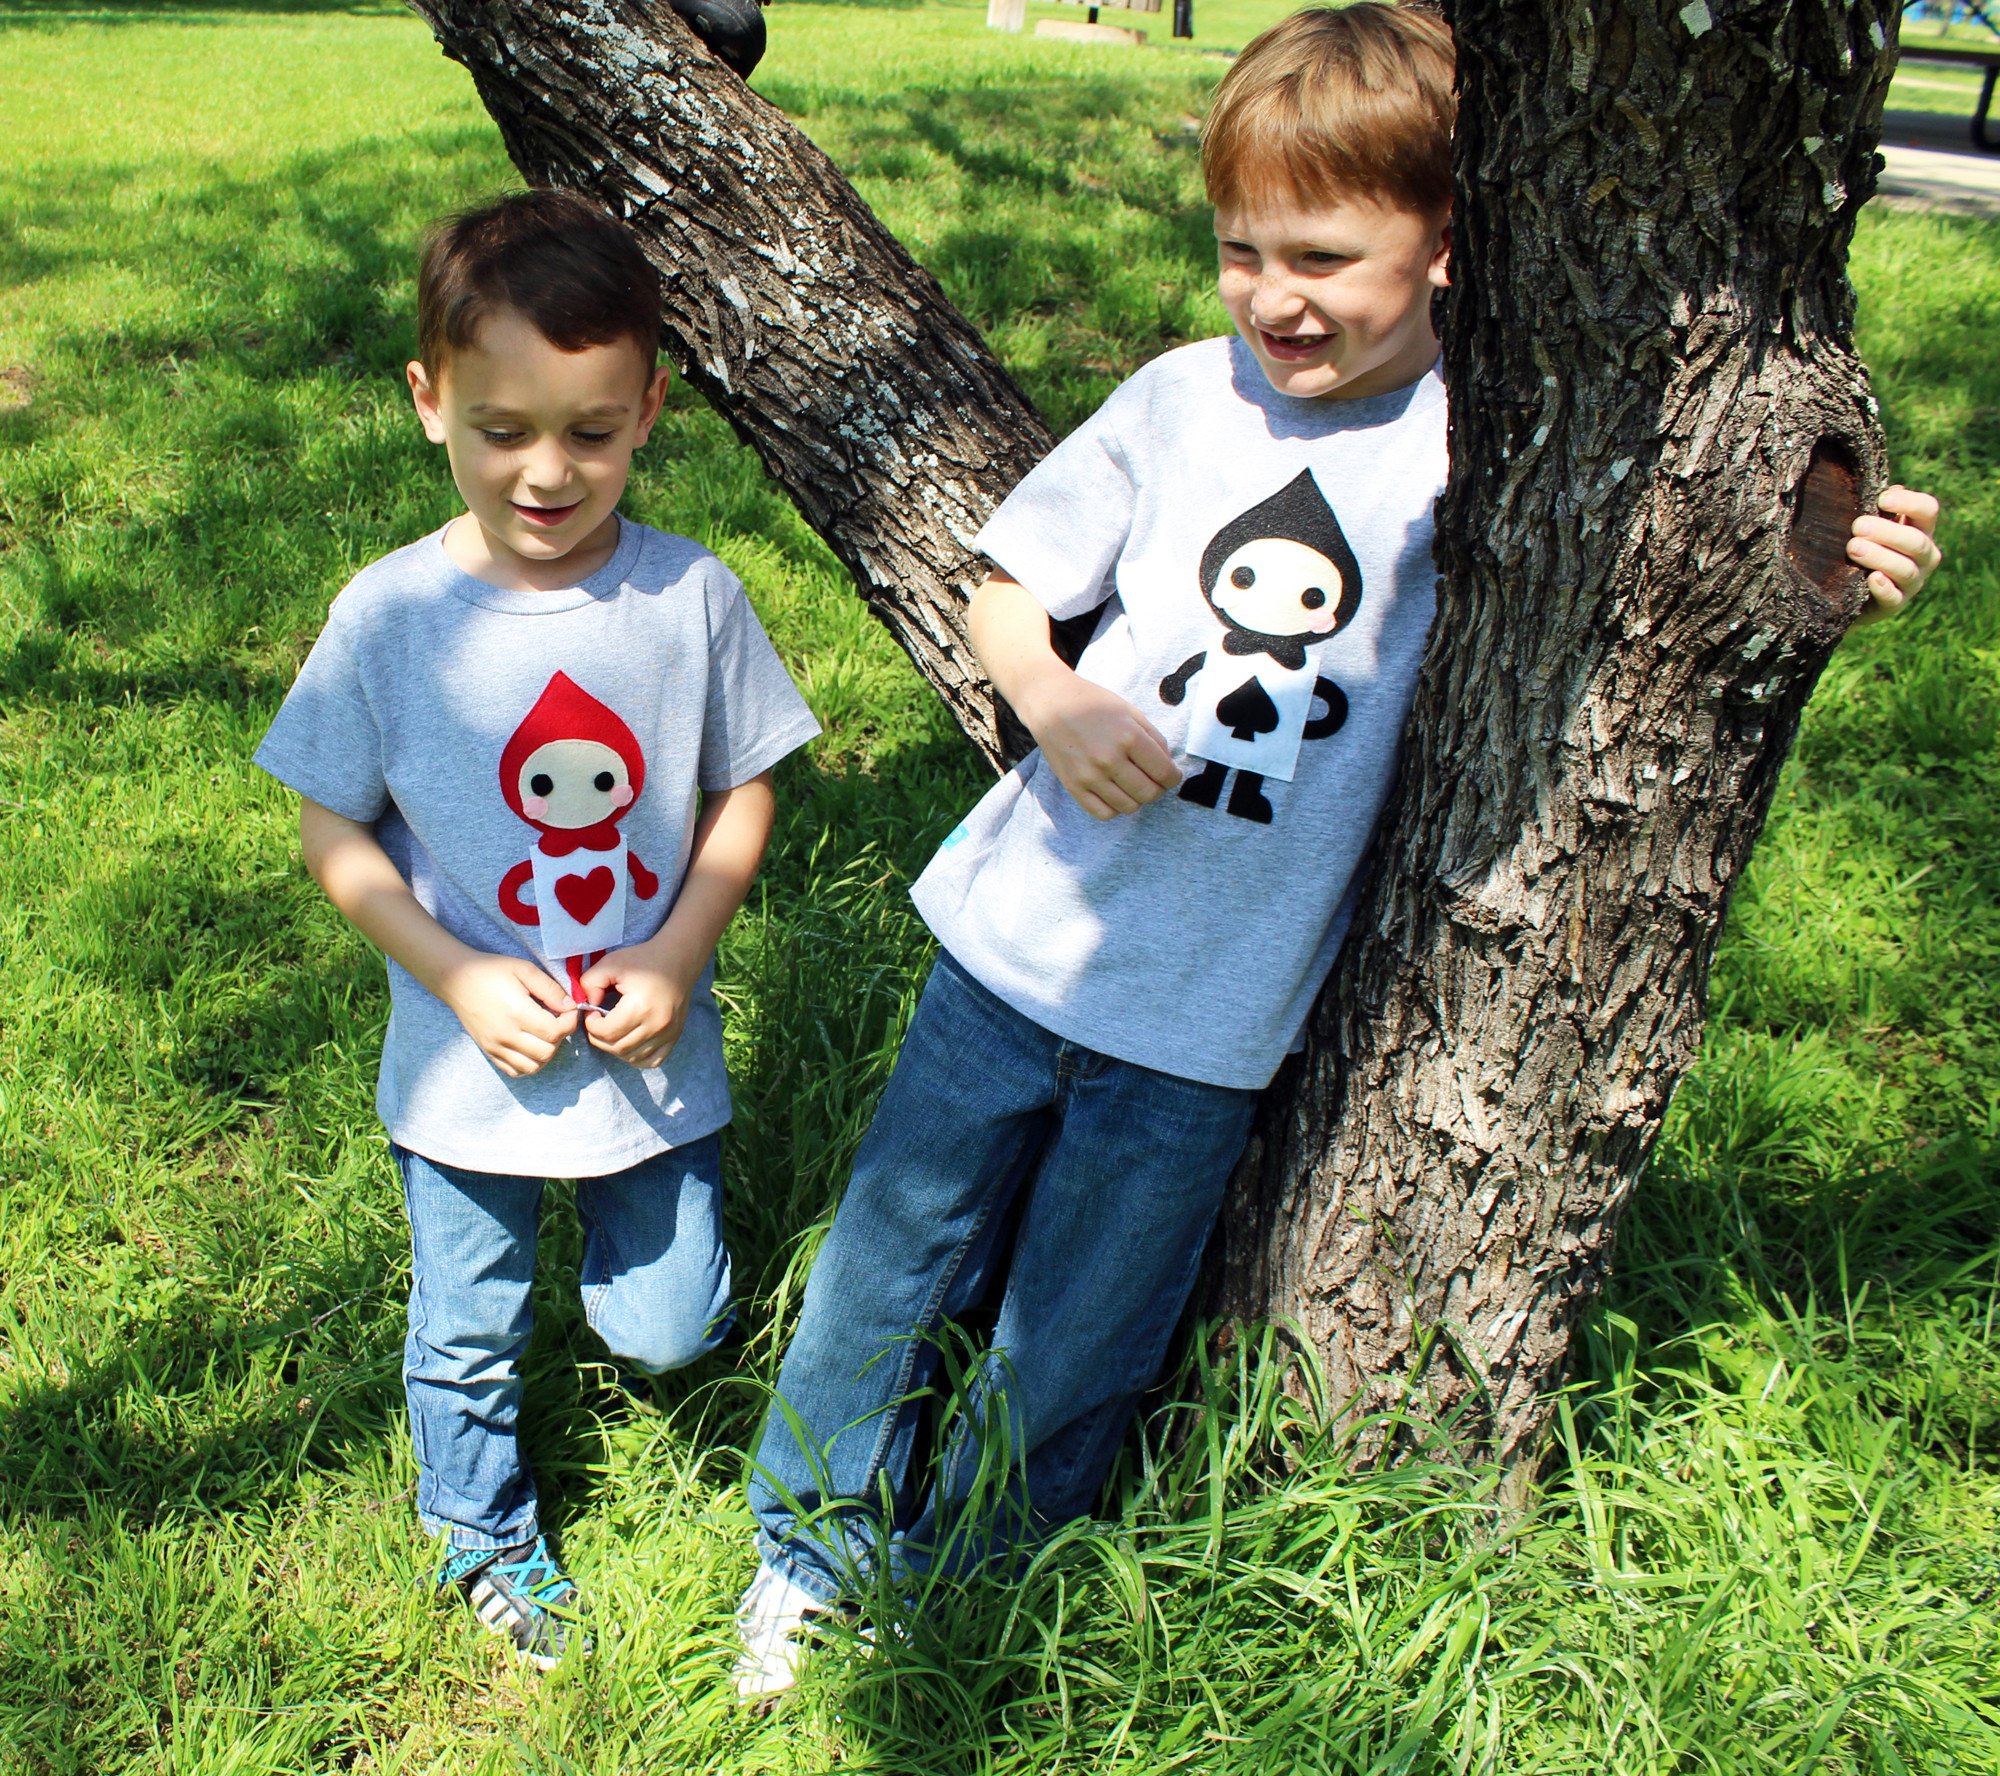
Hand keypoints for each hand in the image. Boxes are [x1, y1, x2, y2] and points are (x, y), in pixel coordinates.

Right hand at [438, 953, 578, 1076]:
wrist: (456, 979)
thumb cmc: (491, 971)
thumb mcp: (524, 969)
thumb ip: (550, 989)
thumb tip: (570, 1006)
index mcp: (517, 1013)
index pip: (555, 1032)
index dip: (569, 1022)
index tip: (568, 1010)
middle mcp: (506, 1035)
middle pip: (547, 1052)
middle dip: (560, 1038)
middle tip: (556, 1020)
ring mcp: (495, 1046)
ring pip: (532, 1067)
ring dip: (546, 1053)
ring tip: (544, 1034)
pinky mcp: (488, 1051)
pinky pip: (515, 1071)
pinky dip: (528, 1063)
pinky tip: (530, 1045)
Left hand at [578, 942, 696, 1068]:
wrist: (679, 959)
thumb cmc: (644, 960)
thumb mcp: (611, 963)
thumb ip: (589, 983)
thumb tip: (586, 1006)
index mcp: (640, 1007)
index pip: (606, 1032)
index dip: (591, 1025)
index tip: (593, 1012)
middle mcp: (657, 1024)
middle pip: (618, 1048)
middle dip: (600, 1038)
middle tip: (599, 1023)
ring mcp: (669, 1033)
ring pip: (633, 1057)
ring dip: (616, 1048)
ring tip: (613, 1030)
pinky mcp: (675, 1036)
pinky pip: (652, 1061)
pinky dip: (636, 1057)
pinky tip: (629, 1041)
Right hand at [1019, 671, 1181, 820]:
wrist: (1052, 703)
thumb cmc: (1093, 704)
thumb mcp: (1130, 712)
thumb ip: (1154, 739)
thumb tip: (1168, 766)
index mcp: (1129, 737)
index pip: (1164, 773)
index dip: (1173, 778)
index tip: (1171, 775)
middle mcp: (1109, 759)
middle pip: (1149, 793)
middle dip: (1158, 790)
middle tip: (1153, 781)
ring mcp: (1090, 776)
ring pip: (1129, 807)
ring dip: (1137, 799)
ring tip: (1132, 785)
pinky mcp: (1074, 787)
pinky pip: (1103, 813)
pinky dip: (1115, 808)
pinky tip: (1114, 793)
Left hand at [1848, 485, 1940, 624]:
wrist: (1846, 591)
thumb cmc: (1862, 547)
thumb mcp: (1869, 526)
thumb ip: (1876, 509)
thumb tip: (1884, 489)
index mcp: (1921, 530)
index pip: (1929, 510)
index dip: (1909, 502)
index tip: (1882, 499)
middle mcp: (1924, 556)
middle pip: (1916, 541)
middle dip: (1887, 532)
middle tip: (1857, 526)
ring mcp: (1913, 582)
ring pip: (1905, 569)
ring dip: (1879, 557)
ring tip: (1853, 547)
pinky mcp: (1895, 604)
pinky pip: (1893, 598)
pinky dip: (1883, 588)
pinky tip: (1870, 578)